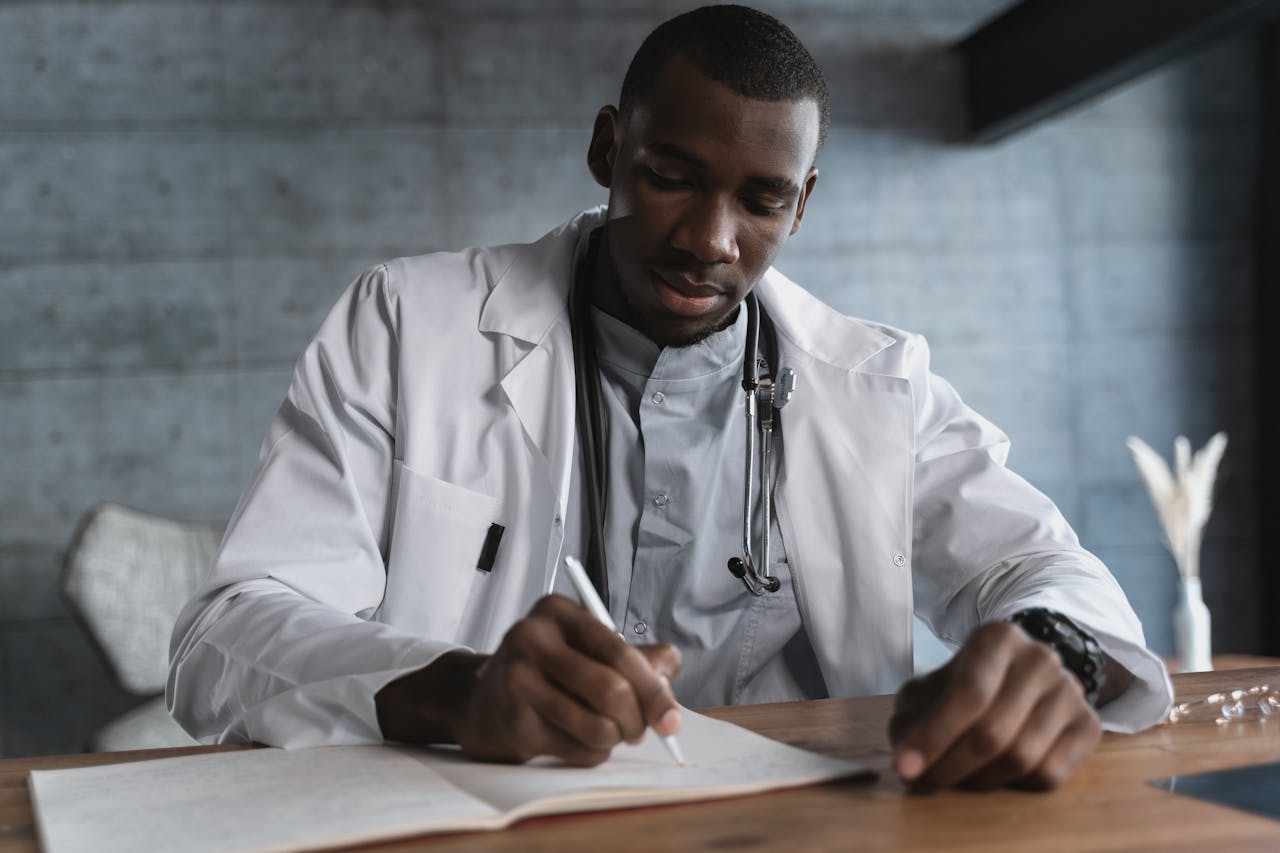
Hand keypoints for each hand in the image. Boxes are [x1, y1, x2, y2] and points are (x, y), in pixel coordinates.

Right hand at [376, 594, 681, 765]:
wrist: (478, 701)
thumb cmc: (545, 674)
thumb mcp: (587, 652)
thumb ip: (636, 658)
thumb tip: (669, 674)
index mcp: (557, 612)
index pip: (619, 651)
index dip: (654, 689)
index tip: (672, 720)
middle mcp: (532, 637)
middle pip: (612, 690)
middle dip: (637, 720)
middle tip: (640, 731)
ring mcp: (516, 679)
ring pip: (598, 725)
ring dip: (614, 739)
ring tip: (606, 733)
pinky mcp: (512, 721)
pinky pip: (577, 749)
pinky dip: (591, 753)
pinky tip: (574, 739)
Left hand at [888, 621, 1101, 789]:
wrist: (1022, 675)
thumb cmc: (967, 683)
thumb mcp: (931, 687)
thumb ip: (912, 716)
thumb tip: (906, 758)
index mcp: (998, 638)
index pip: (968, 693)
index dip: (934, 736)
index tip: (904, 767)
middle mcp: (1040, 658)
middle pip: (993, 731)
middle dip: (951, 765)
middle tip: (926, 781)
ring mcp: (1070, 691)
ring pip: (1022, 757)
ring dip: (981, 779)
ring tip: (958, 777)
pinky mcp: (1089, 725)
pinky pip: (1051, 773)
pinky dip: (1017, 785)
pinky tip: (997, 773)